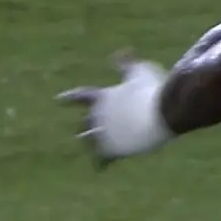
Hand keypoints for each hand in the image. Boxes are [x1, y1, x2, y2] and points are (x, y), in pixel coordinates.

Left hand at [56, 53, 172, 165]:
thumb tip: (122, 51)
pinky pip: (102, 159)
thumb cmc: (152, 90)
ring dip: (91, 144)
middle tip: (82, 133)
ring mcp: (103, 134)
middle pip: (84, 123)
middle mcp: (97, 116)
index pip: (79, 96)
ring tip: (93, 150)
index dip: (69, 98)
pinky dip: (100, 163)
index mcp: (101, 97)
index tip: (58, 100)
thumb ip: (127, 63)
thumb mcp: (139, 71)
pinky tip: (100, 168)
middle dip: (86, 127)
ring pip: (89, 142)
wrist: (161, 113)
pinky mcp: (112, 150)